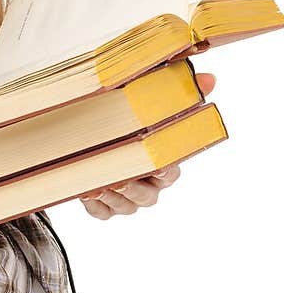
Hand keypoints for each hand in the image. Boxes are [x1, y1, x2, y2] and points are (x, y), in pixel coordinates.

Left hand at [79, 70, 216, 219]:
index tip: (155, 167)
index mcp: (165, 166)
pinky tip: (85, 192)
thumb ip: (180, 93)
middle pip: (148, 197)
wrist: (93, 139)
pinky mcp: (106, 208)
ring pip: (125, 206)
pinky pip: (102, 213)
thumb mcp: (150, 104)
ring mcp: (128, 200)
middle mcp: (150, 187)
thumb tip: (207, 78)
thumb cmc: (129, 124)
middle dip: (134, 189)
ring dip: (111, 196)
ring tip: (97, 183)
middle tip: (120, 178)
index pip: (170, 173)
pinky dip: (94, 205)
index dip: (164, 172)